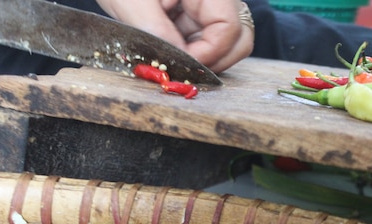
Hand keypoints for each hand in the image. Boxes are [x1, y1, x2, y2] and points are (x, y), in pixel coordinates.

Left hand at [95, 0, 253, 72]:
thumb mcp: (131, 1)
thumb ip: (155, 30)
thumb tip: (175, 60)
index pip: (229, 28)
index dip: (209, 52)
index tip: (181, 63)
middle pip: (239, 38)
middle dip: (215, 60)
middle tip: (185, 68)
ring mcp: (209, 6)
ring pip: (227, 43)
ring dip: (204, 57)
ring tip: (175, 58)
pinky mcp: (198, 14)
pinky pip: (208, 39)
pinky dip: (192, 50)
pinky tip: (170, 48)